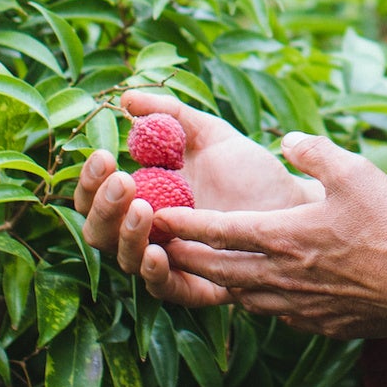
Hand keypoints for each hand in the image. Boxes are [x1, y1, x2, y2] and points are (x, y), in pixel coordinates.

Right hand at [74, 91, 322, 310]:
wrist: (295, 199)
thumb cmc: (250, 169)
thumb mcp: (207, 134)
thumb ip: (169, 115)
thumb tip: (127, 97)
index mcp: (143, 197)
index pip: (97, 197)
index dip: (91, 180)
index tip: (104, 155)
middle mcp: (150, 233)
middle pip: (100, 231)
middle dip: (103, 207)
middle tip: (121, 181)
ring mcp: (173, 260)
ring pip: (127, 260)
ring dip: (126, 235)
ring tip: (141, 210)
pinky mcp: (201, 285)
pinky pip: (167, 288)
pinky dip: (156, 273)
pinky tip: (159, 252)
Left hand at [156, 132, 386, 335]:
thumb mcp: (356, 172)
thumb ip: (315, 153)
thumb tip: (288, 140)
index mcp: (283, 237)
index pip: (219, 230)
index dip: (186, 222)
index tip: (159, 216)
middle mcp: (281, 277)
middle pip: (219, 271)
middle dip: (188, 259)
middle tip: (164, 250)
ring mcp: (300, 306)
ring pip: (243, 298)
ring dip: (219, 284)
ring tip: (207, 273)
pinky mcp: (321, 324)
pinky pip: (276, 315)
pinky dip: (258, 303)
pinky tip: (264, 296)